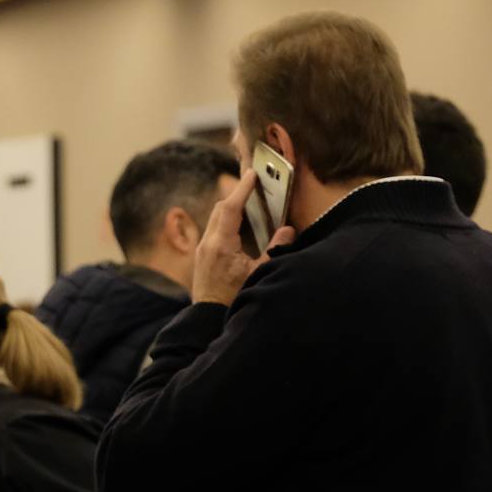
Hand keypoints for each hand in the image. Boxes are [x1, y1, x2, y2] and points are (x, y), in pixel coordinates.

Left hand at [191, 169, 296, 305]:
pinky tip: (239, 223)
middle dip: (236, 194)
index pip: (229, 208)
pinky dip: (226, 220)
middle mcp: (207, 243)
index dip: (242, 189)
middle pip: (220, 209)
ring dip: (231, 207)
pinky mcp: (202, 255)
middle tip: (253, 182)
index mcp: (221, 245)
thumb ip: (274, 250)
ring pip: (215, 218)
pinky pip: (214, 229)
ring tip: (248, 198)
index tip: (251, 174)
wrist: (208, 316)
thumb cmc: (233, 298)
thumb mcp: (258, 274)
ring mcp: (202, 249)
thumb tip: (288, 230)